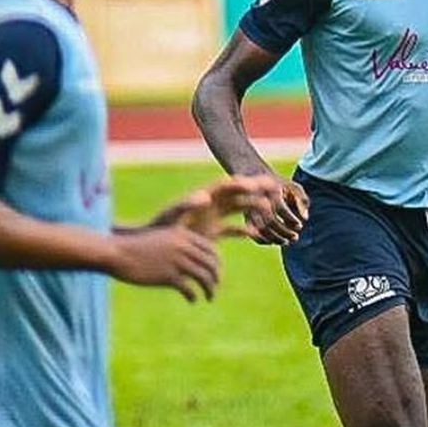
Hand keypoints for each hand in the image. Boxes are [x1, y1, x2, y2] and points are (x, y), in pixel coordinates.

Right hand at [110, 226, 219, 301]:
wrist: (118, 252)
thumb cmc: (138, 246)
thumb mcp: (161, 239)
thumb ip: (178, 244)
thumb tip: (192, 257)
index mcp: (183, 235)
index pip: (211, 249)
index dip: (217, 263)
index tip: (216, 273)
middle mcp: (183, 246)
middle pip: (211, 264)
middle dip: (216, 278)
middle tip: (215, 288)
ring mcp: (176, 261)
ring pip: (204, 277)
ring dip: (210, 289)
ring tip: (209, 297)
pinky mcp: (168, 276)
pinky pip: (189, 289)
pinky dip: (193, 296)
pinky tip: (192, 300)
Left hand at [148, 175, 279, 238]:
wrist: (154, 244)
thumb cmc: (160, 226)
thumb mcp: (172, 214)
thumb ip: (188, 204)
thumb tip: (205, 197)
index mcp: (201, 197)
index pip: (224, 186)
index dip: (239, 183)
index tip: (254, 182)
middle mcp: (210, 204)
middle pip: (236, 194)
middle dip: (254, 190)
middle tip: (273, 187)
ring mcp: (212, 217)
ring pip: (238, 209)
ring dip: (253, 208)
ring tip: (270, 210)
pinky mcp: (212, 231)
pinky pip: (233, 229)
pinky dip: (244, 230)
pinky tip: (256, 234)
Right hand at [244, 176, 308, 246]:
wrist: (255, 178)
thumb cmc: (280, 185)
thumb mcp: (293, 187)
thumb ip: (303, 200)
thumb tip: (305, 218)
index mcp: (271, 191)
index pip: (281, 209)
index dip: (291, 219)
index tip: (300, 225)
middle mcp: (258, 201)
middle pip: (270, 221)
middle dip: (284, 232)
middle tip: (295, 237)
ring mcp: (251, 210)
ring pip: (261, 230)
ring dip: (275, 239)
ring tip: (287, 241)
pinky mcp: (247, 218)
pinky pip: (253, 234)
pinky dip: (264, 241)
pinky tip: (274, 241)